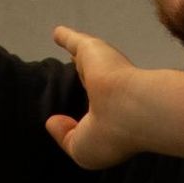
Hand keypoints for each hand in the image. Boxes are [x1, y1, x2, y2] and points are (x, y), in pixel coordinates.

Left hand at [44, 25, 148, 169]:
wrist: (131, 110)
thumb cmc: (109, 136)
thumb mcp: (82, 149)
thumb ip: (65, 137)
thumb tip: (52, 121)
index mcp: (108, 117)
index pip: (96, 112)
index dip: (87, 112)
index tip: (74, 115)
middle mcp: (108, 93)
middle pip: (94, 83)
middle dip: (87, 79)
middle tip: (78, 74)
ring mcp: (102, 70)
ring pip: (87, 61)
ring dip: (79, 56)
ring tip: (67, 51)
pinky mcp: (92, 50)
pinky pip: (74, 42)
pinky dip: (66, 38)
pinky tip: (56, 33)